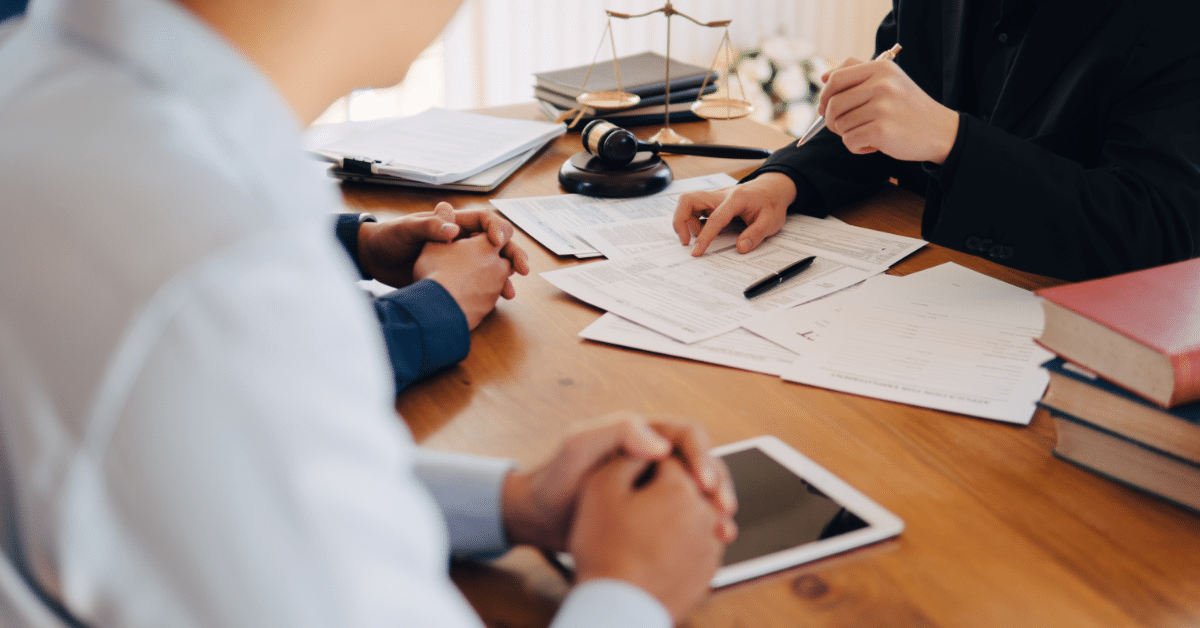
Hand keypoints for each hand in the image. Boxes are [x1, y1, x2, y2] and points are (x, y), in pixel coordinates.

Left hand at [358, 202, 529, 290]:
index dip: (497, 229)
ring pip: (494, 265)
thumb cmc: (389, 238)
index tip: (498, 243)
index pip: (486, 222)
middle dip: (513, 254)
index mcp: (454, 223)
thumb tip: (452, 229)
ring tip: (511, 291)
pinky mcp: (457, 278)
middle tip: (523, 268)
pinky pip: (483, 283)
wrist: (375, 260)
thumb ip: (429, 227)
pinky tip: (497, 301)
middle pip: (498, 244)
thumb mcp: (407, 230)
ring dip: (506, 277)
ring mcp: (462, 260)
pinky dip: (493, 291)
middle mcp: (462, 240)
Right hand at [412, 232, 513, 328]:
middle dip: (496, 257)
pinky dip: (482, 294)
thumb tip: (445, 208)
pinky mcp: (489, 307)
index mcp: (487, 245)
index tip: (488, 237)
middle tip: (479, 259)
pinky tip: (465, 295)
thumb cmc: (435, 274)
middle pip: (506, 257)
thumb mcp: (432, 244)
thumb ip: (441, 226)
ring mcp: (495, 288)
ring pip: (500, 278)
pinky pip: (490, 296)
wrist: (438, 311)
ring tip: (468, 279)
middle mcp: (498, 266)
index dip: (497, 232)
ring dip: (489, 277)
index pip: (505, 232)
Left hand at [501, 412, 736, 551]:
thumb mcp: (580, 445)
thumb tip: (662, 445)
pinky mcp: (655, 509)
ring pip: (700, 489)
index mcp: (644, 433)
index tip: (704, 484)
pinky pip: (688, 511)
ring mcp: (658, 483)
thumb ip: (617, 431)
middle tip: (722, 510)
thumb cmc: (557, 475)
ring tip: (721, 530)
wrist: (541, 515)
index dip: (703, 456)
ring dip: (716, 506)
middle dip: (719, 484)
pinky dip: (702, 524)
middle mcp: (657, 455)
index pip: (688, 434)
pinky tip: (708, 541)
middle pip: (703, 461)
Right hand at [568, 455, 726, 621]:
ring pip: (698, 512)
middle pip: (691, 483)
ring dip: (679, 512)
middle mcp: (706, 512)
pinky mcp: (710, 569)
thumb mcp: (601, 488)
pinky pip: (700, 542)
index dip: (649, 462)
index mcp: (682, 487)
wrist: (616, 606)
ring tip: (648, 526)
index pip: (672, 457)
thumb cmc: (604, 546)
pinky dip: (684, 539)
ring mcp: (711, 543)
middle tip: (641, 500)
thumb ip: (627, 456)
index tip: (633, 475)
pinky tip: (659, 547)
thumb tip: (651, 444)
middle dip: (670, 485)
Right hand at [672, 172, 795, 256]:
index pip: (714, 218)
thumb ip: (755, 235)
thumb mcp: (771, 221)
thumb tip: (741, 248)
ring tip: (701, 236)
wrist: (772, 189)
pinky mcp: (711, 202)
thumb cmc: (771, 203)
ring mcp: (714, 197)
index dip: (704, 236)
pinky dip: (692, 221)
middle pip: (688, 200)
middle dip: (680, 221)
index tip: (697, 251)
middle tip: (686, 241)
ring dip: (686, 222)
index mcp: (736, 199)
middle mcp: (720, 195)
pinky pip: (693, 209)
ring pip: (687, 204)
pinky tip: (703, 230)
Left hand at [818, 56, 958, 163]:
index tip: (824, 108)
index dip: (824, 96)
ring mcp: (881, 107)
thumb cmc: (908, 108)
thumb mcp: (889, 81)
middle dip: (831, 120)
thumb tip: (824, 77)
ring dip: (848, 135)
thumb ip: (858, 74)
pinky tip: (873, 145)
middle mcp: (881, 84)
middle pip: (833, 104)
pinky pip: (849, 141)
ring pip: (840, 125)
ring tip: (868, 134)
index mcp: (880, 68)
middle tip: (843, 128)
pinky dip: (857, 147)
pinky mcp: (881, 130)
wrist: (941, 131)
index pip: (836, 78)